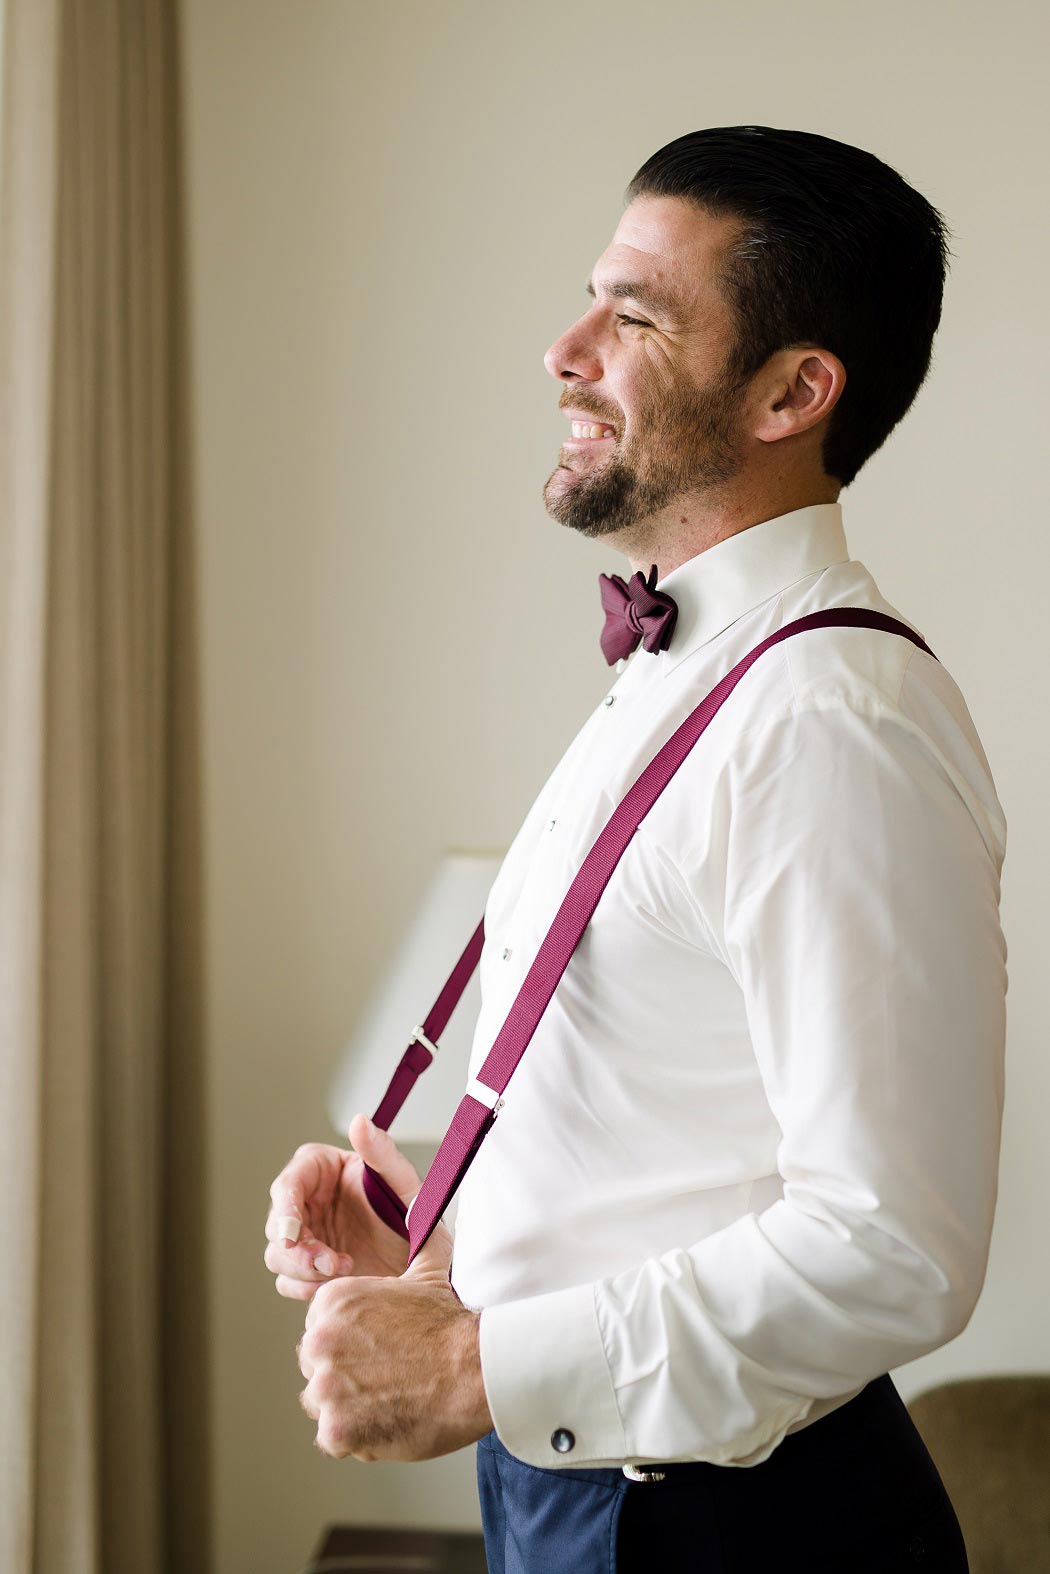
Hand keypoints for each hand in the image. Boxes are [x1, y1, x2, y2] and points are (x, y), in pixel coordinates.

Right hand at [264, 1113, 420, 1298]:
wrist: (424, 1262)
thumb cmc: (412, 1214)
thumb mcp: (402, 1182)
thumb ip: (381, 1151)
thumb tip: (359, 1121)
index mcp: (321, 1169)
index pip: (288, 1185)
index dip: (284, 1212)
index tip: (292, 1236)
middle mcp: (307, 1200)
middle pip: (277, 1225)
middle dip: (299, 1249)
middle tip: (329, 1264)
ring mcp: (307, 1235)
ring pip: (278, 1255)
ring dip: (304, 1270)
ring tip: (344, 1270)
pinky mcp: (307, 1267)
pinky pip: (288, 1281)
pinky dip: (306, 1288)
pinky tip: (333, 1287)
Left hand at [295, 1211, 492, 1460]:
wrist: (474, 1369)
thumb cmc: (451, 1321)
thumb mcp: (428, 1266)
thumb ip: (414, 1232)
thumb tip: (418, 1201)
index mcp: (331, 1302)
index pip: (321, 1328)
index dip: (351, 1339)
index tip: (379, 1347)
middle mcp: (319, 1341)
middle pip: (316, 1364)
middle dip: (343, 1371)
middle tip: (385, 1375)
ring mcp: (326, 1388)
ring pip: (321, 1401)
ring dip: (346, 1405)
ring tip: (388, 1397)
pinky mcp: (337, 1429)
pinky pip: (333, 1437)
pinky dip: (356, 1435)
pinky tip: (387, 1418)